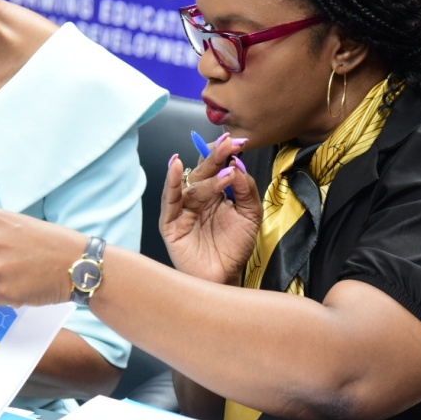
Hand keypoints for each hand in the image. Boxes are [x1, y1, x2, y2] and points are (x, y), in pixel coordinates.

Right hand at [160, 135, 261, 283]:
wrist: (225, 278)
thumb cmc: (235, 247)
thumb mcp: (250, 215)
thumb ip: (246, 190)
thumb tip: (238, 165)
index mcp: (216, 193)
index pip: (218, 167)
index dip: (225, 154)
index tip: (238, 141)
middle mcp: (198, 197)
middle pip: (204, 171)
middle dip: (216, 156)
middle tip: (229, 143)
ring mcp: (183, 209)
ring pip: (192, 185)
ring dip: (206, 175)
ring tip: (221, 167)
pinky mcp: (170, 222)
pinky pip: (170, 200)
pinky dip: (172, 182)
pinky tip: (176, 166)